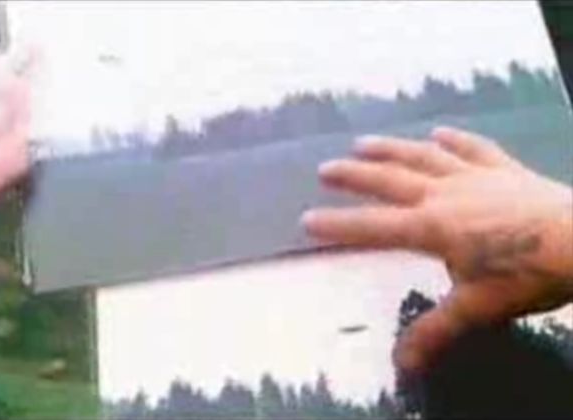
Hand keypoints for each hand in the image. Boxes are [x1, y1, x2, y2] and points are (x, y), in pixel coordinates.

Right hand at [302, 127, 572, 373]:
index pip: (373, 227)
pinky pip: (472, 149)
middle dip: (354, 176)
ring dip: (391, 149)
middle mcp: (444, 195)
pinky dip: (454, 139)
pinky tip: (438, 131)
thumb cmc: (526, 273)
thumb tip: (401, 365)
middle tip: (325, 168)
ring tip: (362, 142)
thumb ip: (435, 331)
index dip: (338, 225)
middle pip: (389, 181)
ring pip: (422, 157)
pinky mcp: (502, 169)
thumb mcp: (477, 308)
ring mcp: (473, 177)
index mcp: (432, 228)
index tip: (306, 219)